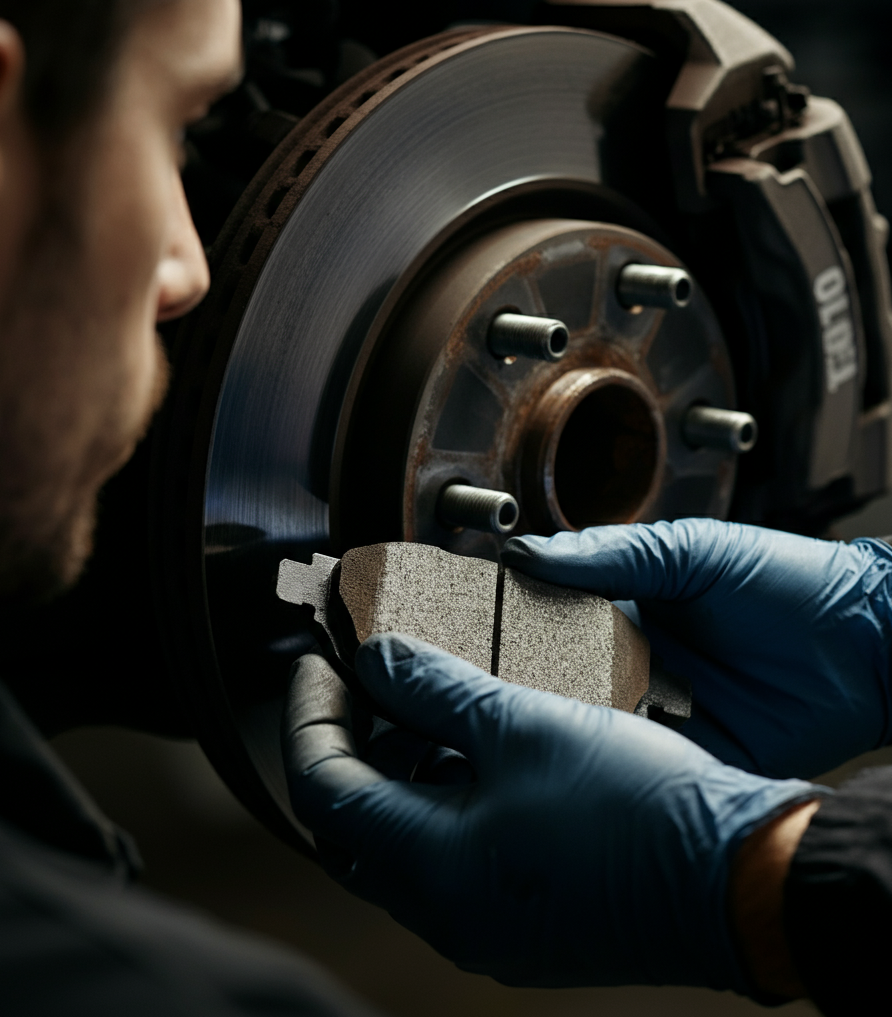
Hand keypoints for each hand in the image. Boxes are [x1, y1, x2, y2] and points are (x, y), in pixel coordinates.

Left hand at [283, 635, 818, 990]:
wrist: (743, 882)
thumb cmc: (634, 804)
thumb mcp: (520, 724)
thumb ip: (432, 688)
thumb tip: (373, 658)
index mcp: (429, 869)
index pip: (322, 787)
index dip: (308, 714)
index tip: (316, 657)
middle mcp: (445, 912)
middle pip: (352, 820)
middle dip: (344, 742)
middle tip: (357, 679)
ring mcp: (484, 924)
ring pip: (400, 838)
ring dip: (393, 768)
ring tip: (415, 701)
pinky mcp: (522, 919)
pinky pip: (449, 855)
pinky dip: (439, 796)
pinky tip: (470, 747)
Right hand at [503, 520, 891, 777]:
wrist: (868, 646)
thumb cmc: (788, 582)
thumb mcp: (690, 551)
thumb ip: (610, 553)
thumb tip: (526, 553)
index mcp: (622, 605)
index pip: (544, 613)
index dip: (503, 620)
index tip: (459, 624)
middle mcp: (629, 659)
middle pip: (552, 673)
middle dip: (512, 679)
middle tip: (469, 682)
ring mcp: (653, 709)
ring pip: (582, 720)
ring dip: (550, 721)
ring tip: (502, 721)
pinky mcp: (682, 754)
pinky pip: (629, 760)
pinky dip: (601, 760)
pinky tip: (569, 753)